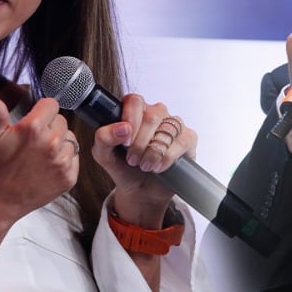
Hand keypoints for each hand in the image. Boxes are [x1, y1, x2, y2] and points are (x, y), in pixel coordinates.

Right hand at [0, 96, 80, 227]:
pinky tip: (47, 165)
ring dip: (59, 142)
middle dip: (49, 126)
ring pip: (70, 138)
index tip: (33, 121)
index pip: (51, 104)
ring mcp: (62, 161)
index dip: (41, 111)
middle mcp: (52, 143)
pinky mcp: (69, 176)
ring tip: (40, 153)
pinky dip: (64, 159)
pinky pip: (74, 157)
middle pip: (61, 120)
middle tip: (33, 140)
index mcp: (34, 128)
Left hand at [92, 94, 197, 223]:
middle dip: (140, 142)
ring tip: (144, 166)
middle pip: (151, 116)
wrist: (140, 190)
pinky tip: (158, 167)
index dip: (130, 120)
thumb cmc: (122, 167)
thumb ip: (104, 137)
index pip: (134, 101)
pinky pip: (181, 141)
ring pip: (166, 129)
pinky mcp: (188, 138)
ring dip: (153, 152)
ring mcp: (173, 125)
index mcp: (135, 111)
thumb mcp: (103, 154)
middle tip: (132, 160)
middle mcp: (156, 113)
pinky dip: (167, 157)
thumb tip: (122, 128)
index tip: (125, 142)